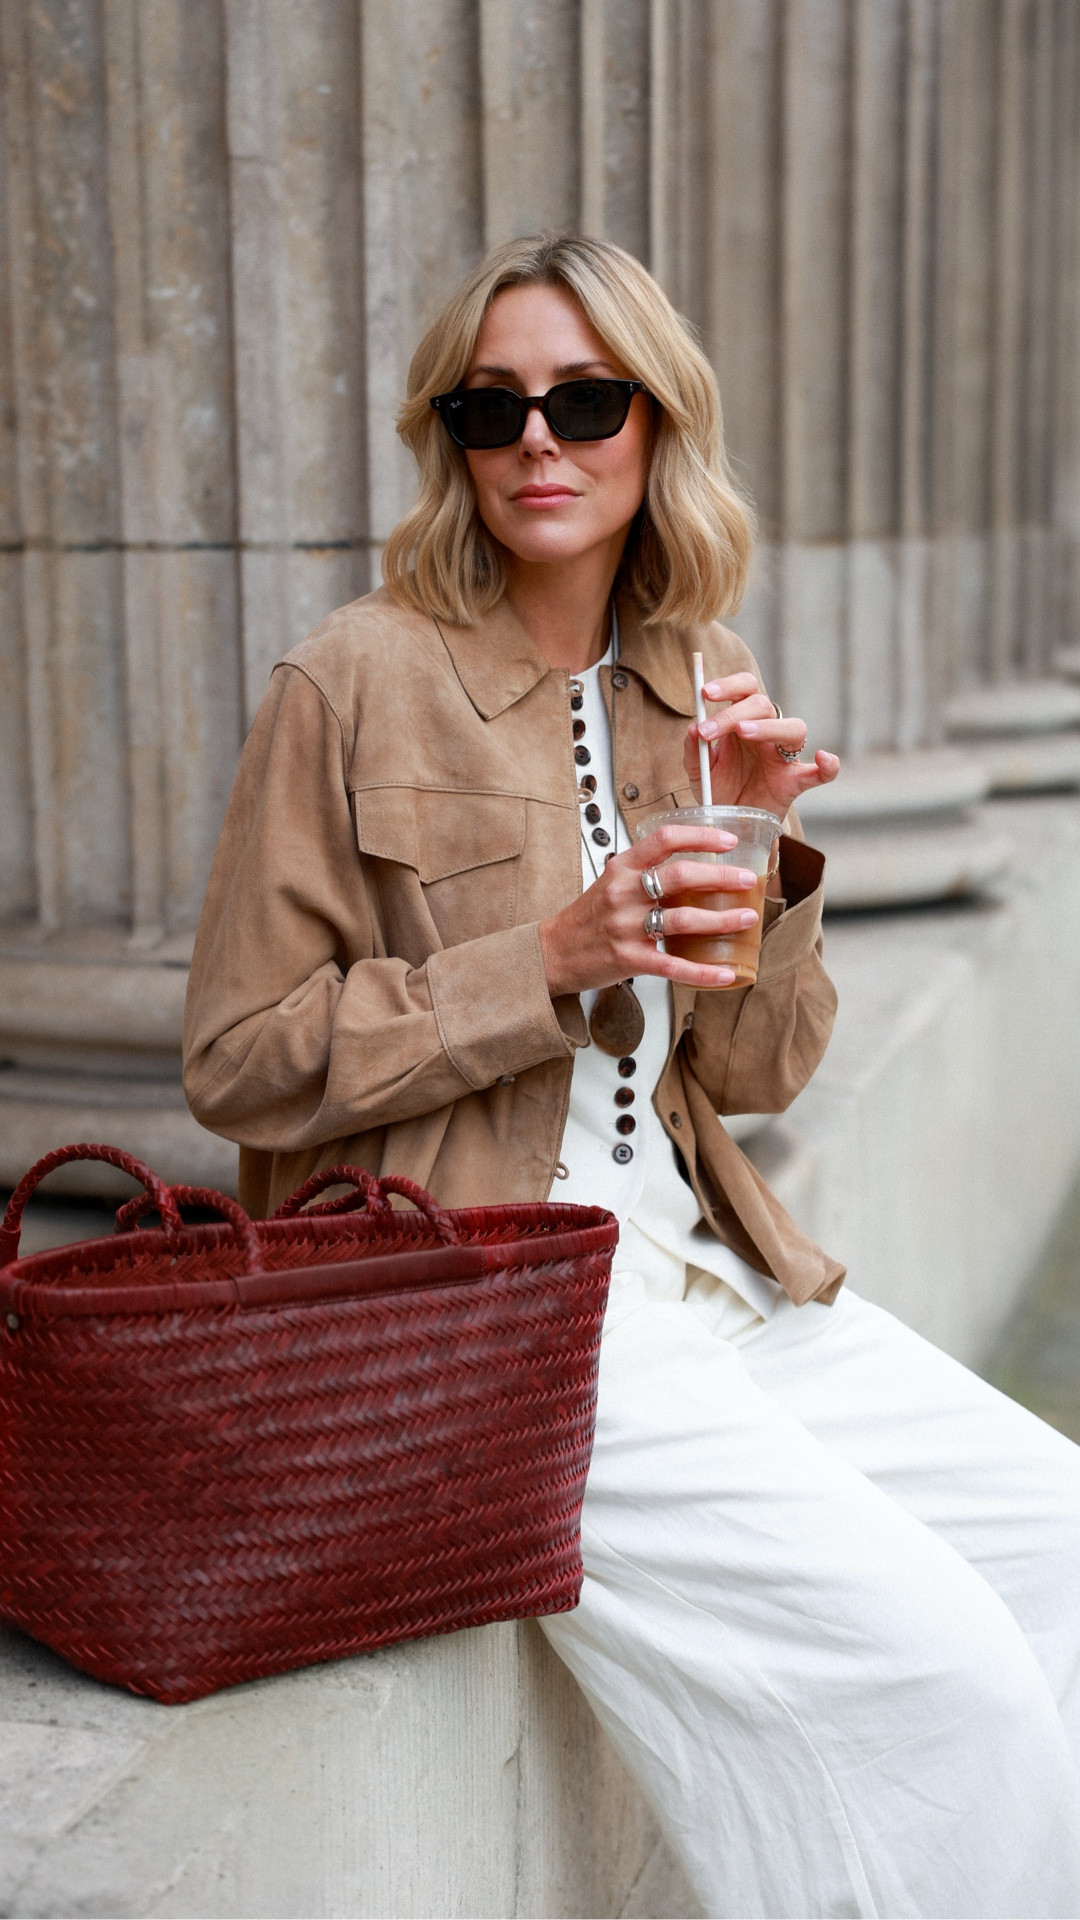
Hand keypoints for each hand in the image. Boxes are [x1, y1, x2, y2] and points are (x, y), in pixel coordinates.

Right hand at [539, 823, 760, 996]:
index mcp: (622, 868)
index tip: (728, 842)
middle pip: (681, 876)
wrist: (553, 952)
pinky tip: (725, 973)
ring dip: (722, 919)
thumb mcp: (611, 882)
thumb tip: (694, 868)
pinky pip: (674, 966)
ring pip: (684, 919)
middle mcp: (624, 893)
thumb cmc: (587, 918)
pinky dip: (704, 972)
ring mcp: (626, 927)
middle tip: (748, 881)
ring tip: (746, 918)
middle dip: (722, 878)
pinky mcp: (630, 959)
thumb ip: (645, 873)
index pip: (665, 839)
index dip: (701, 836)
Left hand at [683, 673, 839, 816]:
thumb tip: (692, 728)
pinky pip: (821, 773)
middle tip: (708, 731)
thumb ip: (693, 751)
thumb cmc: (720, 789)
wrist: (731, 824)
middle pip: (762, 704)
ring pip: (794, 728)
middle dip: (733, 713)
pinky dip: (828, 766)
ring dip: (769, 727)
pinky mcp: (796, 782)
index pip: (744, 689)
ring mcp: (784, 757)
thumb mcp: (697, 771)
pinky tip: (823, 758)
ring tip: (744, 733)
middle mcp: (766, 733)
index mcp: (743, 722)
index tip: (705, 694)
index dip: (728, 685)